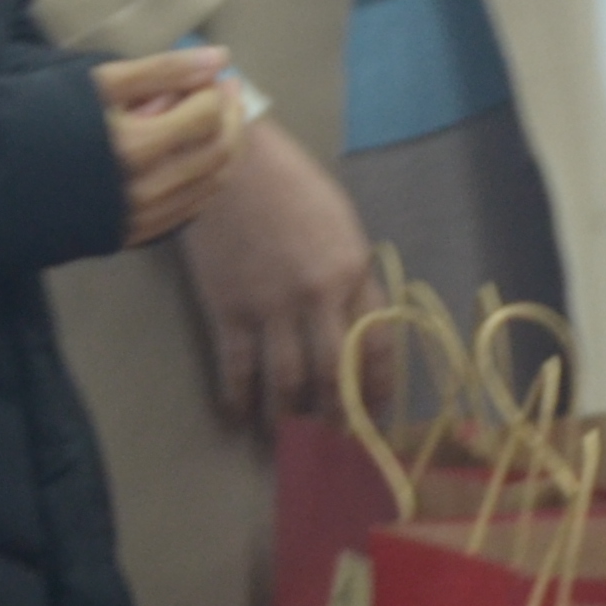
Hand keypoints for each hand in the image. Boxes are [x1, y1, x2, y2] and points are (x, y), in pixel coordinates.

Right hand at [100, 50, 246, 246]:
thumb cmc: (31, 119)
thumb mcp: (94, 83)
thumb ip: (160, 70)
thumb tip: (219, 58)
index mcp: (134, 146)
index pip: (205, 117)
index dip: (216, 92)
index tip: (215, 75)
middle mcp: (144, 189)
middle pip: (218, 153)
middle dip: (230, 118)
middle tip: (225, 92)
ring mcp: (139, 218)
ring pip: (210, 184)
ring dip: (224, 148)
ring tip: (215, 119)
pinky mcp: (129, 235)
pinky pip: (189, 208)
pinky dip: (204, 179)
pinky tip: (195, 156)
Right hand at [176, 117, 378, 426]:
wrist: (228, 166)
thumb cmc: (291, 186)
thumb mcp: (341, 224)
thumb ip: (352, 273)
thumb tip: (359, 317)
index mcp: (353, 271)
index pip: (378, 342)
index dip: (378, 384)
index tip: (377, 409)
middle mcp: (317, 296)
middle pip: (335, 371)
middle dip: (338, 412)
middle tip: (336, 439)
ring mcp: (270, 306)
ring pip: (286, 378)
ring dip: (289, 415)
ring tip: (288, 437)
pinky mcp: (226, 309)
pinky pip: (236, 366)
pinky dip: (238, 397)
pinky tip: (239, 416)